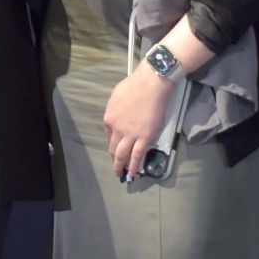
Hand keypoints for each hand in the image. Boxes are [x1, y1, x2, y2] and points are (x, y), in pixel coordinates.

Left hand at [104, 67, 175, 182]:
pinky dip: (133, 166)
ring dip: (120, 166)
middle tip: (116, 165)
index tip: (115, 148)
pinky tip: (132, 173)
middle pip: (113, 147)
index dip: (112, 143)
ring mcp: (130, 134)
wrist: (150, 84)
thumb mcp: (116, 96)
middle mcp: (116, 129)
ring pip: (122, 155)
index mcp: (109, 118)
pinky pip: (137, 155)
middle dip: (114, 158)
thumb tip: (119, 115)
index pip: (109, 136)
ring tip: (120, 174)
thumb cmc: (135, 85)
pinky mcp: (144, 138)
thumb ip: (116, 109)